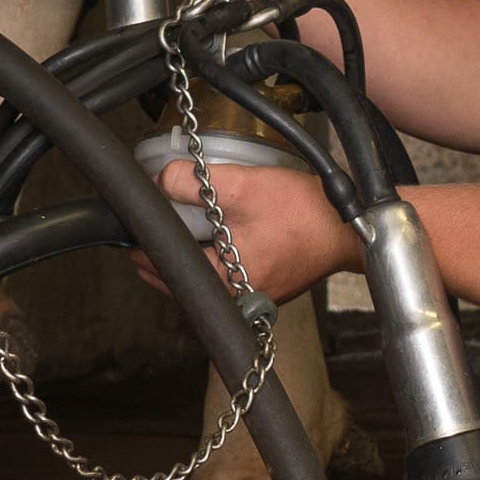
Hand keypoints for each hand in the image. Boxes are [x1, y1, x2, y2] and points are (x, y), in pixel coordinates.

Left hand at [132, 160, 360, 305]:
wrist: (347, 227)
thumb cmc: (303, 213)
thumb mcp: (242, 187)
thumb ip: (194, 183)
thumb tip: (160, 181)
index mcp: (226, 282)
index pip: (167, 274)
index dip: (144, 251)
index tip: (131, 235)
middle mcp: (239, 297)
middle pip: (186, 282)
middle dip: (164, 260)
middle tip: (148, 236)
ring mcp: (257, 296)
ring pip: (208, 281)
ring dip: (192, 260)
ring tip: (179, 234)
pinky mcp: (272, 287)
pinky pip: (232, 278)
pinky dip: (217, 262)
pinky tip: (219, 240)